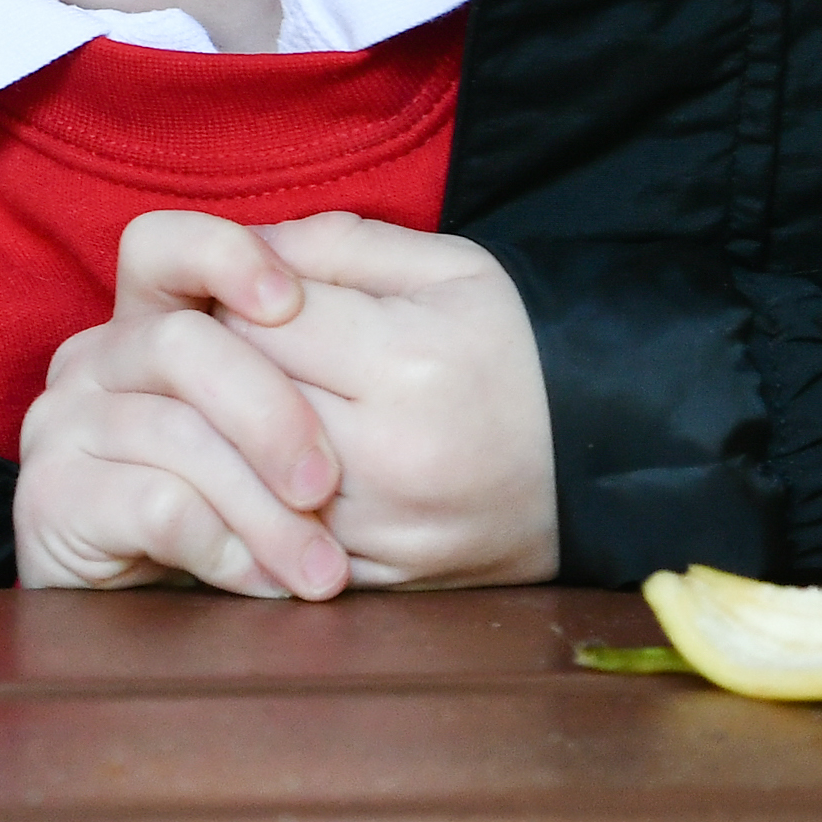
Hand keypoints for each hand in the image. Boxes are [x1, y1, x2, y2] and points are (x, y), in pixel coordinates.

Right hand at [16, 210, 351, 595]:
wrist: (167, 630)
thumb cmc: (246, 511)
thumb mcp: (287, 428)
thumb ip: (304, 340)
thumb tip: (327, 260)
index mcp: (146, 320)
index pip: (164, 246)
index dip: (223, 257)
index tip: (291, 304)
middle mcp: (95, 360)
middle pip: (182, 344)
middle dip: (271, 416)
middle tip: (330, 487)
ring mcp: (62, 426)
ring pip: (176, 433)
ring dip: (264, 509)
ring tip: (323, 571)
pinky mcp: (51, 499)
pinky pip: (155, 503)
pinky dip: (226, 547)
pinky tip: (264, 582)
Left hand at [236, 213, 557, 587]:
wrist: (597, 460)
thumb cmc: (513, 349)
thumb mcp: (447, 266)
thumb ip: (334, 244)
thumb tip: (236, 248)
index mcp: (407, 363)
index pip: (257, 321)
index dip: (237, 300)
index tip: (250, 300)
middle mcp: (389, 455)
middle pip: (239, 398)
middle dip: (224, 365)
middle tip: (235, 349)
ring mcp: (380, 528)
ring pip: (243, 474)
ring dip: (231, 437)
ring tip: (250, 404)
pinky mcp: (374, 578)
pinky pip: (274, 539)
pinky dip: (257, 502)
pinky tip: (266, 468)